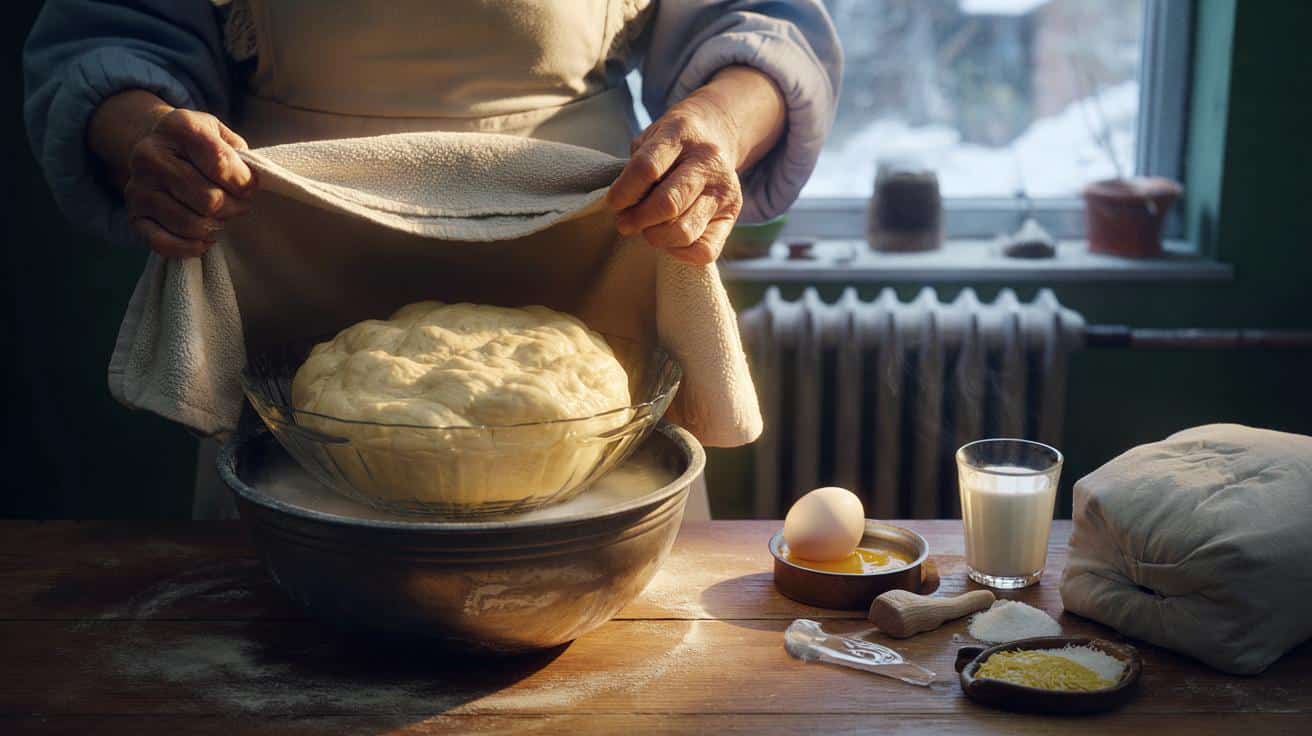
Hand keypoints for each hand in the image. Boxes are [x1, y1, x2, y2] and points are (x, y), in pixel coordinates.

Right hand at [90, 91, 254, 257]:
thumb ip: (240, 154)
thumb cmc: (198, 145)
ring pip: (191, 224)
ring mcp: (139, 186)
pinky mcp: (133, 214)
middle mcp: (151, 155)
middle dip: (234, 207)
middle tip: (238, 204)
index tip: (248, 186)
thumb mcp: (221, 134)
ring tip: (221, 217)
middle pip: (209, 200)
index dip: (244, 183)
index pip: (221, 164)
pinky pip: (164, 243)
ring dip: (216, 227)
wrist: (155, 147)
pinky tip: (203, 238)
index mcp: (179, 128)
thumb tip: (250, 183)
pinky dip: (191, 247)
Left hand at [607, 92, 743, 265]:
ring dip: (656, 237)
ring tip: (647, 229)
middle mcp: (707, 162)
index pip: (647, 167)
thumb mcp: (650, 138)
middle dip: (638, 219)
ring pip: (685, 231)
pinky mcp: (731, 214)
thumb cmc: (673, 144)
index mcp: (681, 134)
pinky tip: (670, 241)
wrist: (716, 135)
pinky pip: (705, 251)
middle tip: (625, 223)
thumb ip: (637, 168)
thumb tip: (623, 207)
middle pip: (667, 204)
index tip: (613, 203)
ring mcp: (723, 191)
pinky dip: (681, 253)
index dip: (624, 191)